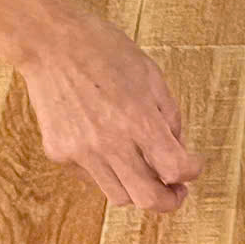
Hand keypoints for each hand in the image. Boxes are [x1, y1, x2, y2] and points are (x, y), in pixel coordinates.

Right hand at [8, 0, 202, 212]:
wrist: (51, 43)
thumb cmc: (103, 50)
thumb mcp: (150, 74)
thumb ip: (169, 115)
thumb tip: (178, 148)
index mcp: (138, 119)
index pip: (175, 168)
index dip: (192, 172)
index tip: (193, 166)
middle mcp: (110, 143)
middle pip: (148, 199)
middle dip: (169, 200)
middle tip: (175, 190)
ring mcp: (81, 152)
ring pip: (119, 196)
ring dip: (137, 187)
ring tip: (142, 168)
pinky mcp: (59, 154)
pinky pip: (92, 178)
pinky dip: (107, 171)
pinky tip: (108, 147)